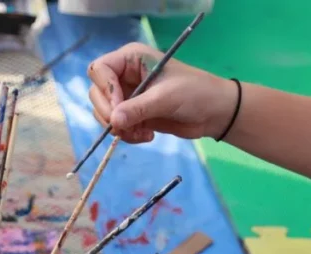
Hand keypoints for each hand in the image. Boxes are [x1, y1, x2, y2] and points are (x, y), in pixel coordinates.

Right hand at [86, 43, 237, 142]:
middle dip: (109, 113)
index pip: (99, 69)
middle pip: (97, 92)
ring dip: (119, 128)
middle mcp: (125, 75)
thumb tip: (113, 122)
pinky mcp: (133, 114)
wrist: (214, 112)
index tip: (119, 108)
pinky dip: (127, 135)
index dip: (105, 89)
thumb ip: (138, 109)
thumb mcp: (166, 98)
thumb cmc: (195, 93)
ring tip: (141, 133)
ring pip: (104, 112)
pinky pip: (117, 126)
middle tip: (125, 127)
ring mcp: (128, 95)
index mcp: (131, 58)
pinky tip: (146, 136)